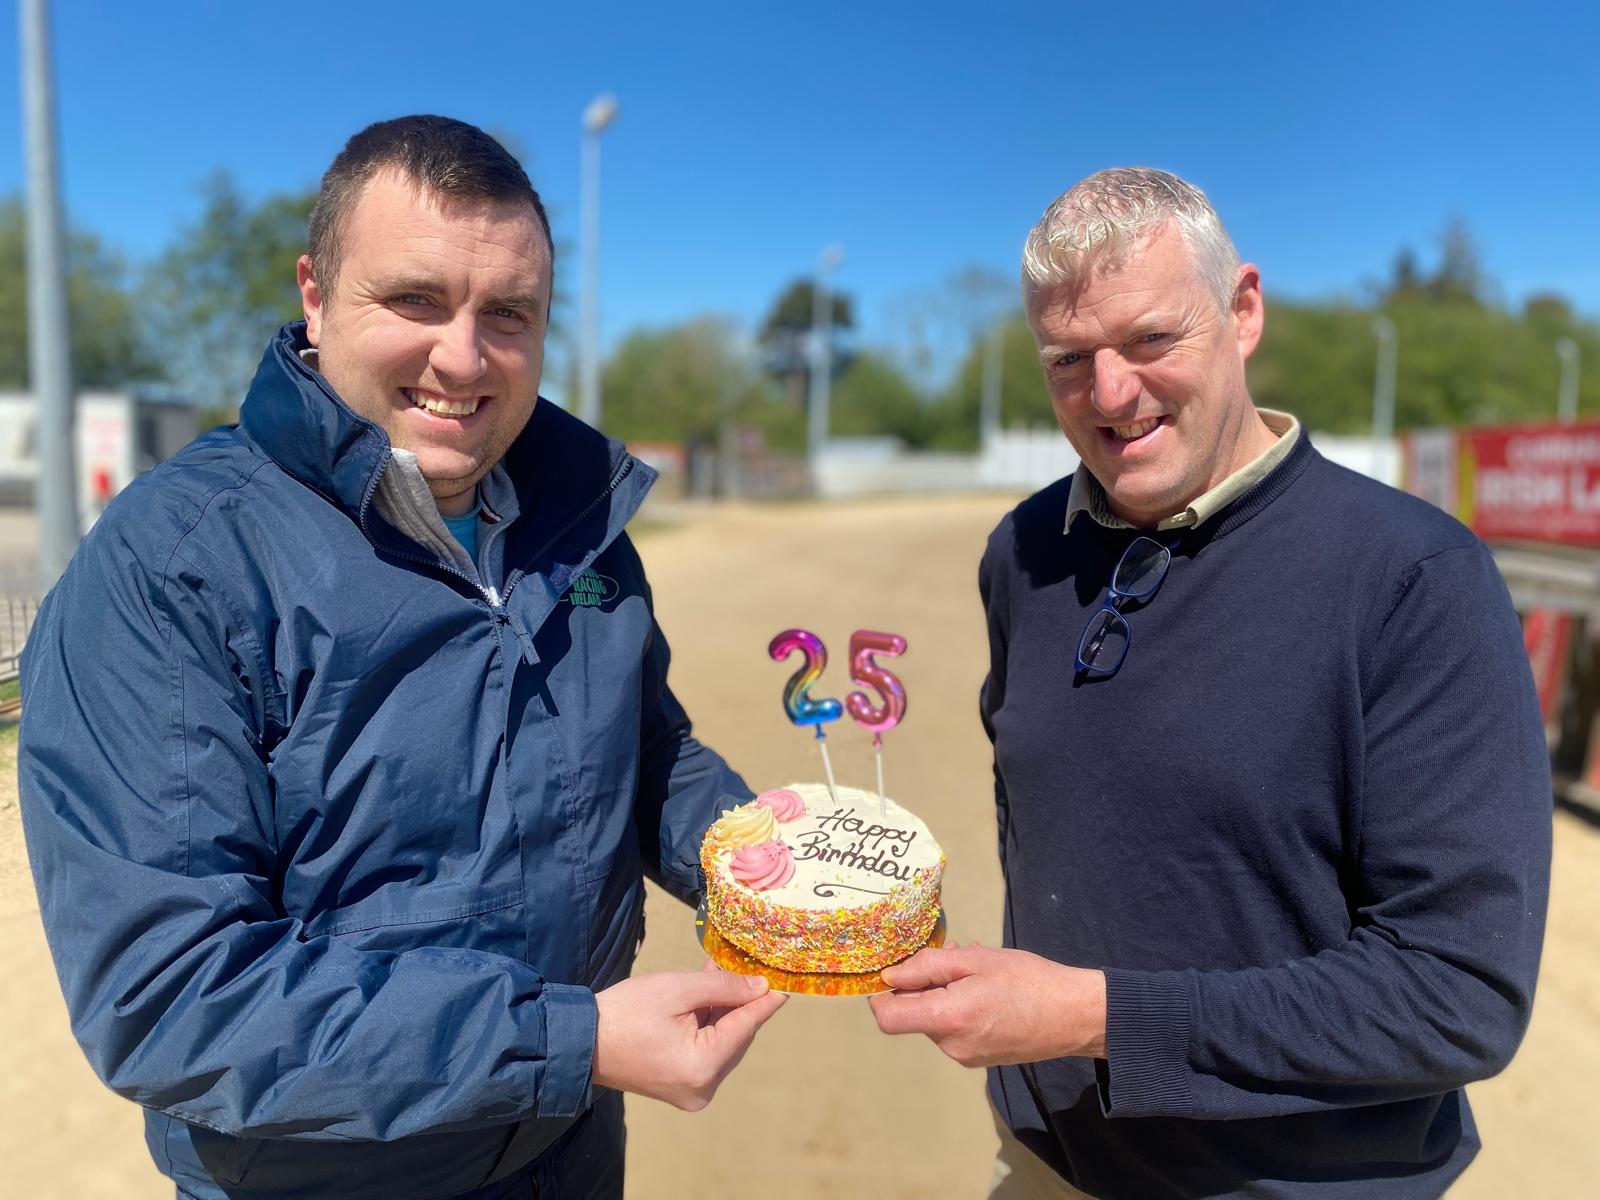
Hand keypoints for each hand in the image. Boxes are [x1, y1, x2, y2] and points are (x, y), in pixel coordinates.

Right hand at [593, 967, 786, 1109]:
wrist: (582, 1042)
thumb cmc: (625, 1013)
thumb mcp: (678, 990)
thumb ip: (724, 988)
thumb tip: (761, 986)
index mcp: (703, 1066)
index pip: (747, 1024)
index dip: (768, 998)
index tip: (788, 979)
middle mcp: (703, 1087)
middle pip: (737, 1035)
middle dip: (741, 999)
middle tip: (748, 964)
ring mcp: (693, 1091)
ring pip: (723, 1041)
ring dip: (724, 1009)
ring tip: (724, 971)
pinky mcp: (682, 1086)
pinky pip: (707, 1049)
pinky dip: (709, 1023)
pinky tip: (710, 993)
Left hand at [869, 944, 1105, 1066]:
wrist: (1075, 1016)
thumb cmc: (1028, 980)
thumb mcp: (976, 960)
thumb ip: (928, 967)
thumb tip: (890, 975)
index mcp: (947, 1020)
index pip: (887, 1017)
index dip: (881, 994)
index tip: (895, 971)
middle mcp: (951, 1046)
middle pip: (913, 1014)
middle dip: (924, 982)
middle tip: (952, 952)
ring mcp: (966, 1056)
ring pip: (935, 1019)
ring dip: (945, 991)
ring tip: (976, 966)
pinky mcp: (980, 1058)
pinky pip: (955, 1029)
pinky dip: (960, 1006)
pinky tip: (986, 987)